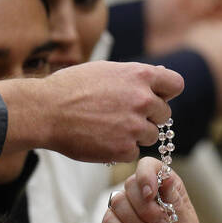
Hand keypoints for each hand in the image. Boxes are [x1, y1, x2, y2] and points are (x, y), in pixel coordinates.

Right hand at [0, 61, 183, 162]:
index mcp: (140, 76)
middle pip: (165, 114)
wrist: (44, 111)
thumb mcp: (106, 70)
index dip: (166, 93)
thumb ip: (136, 76)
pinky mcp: (124, 149)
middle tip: (123, 115)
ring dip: (136, 134)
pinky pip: (135, 152)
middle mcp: (143, 100)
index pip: (176, 85)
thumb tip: (162, 74)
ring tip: (109, 127)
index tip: (155, 97)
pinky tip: (102, 139)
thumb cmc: (71, 88)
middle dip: (149, 116)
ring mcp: (135, 126)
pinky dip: (121, 149)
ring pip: (151, 135)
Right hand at [102, 157, 206, 222]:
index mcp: (165, 190)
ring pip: (118, 203)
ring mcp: (125, 213)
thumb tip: (166, 176)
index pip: (150, 166)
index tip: (150, 193)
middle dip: (147, 209)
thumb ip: (175, 201)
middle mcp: (143, 197)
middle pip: (131, 184)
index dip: (147, 175)